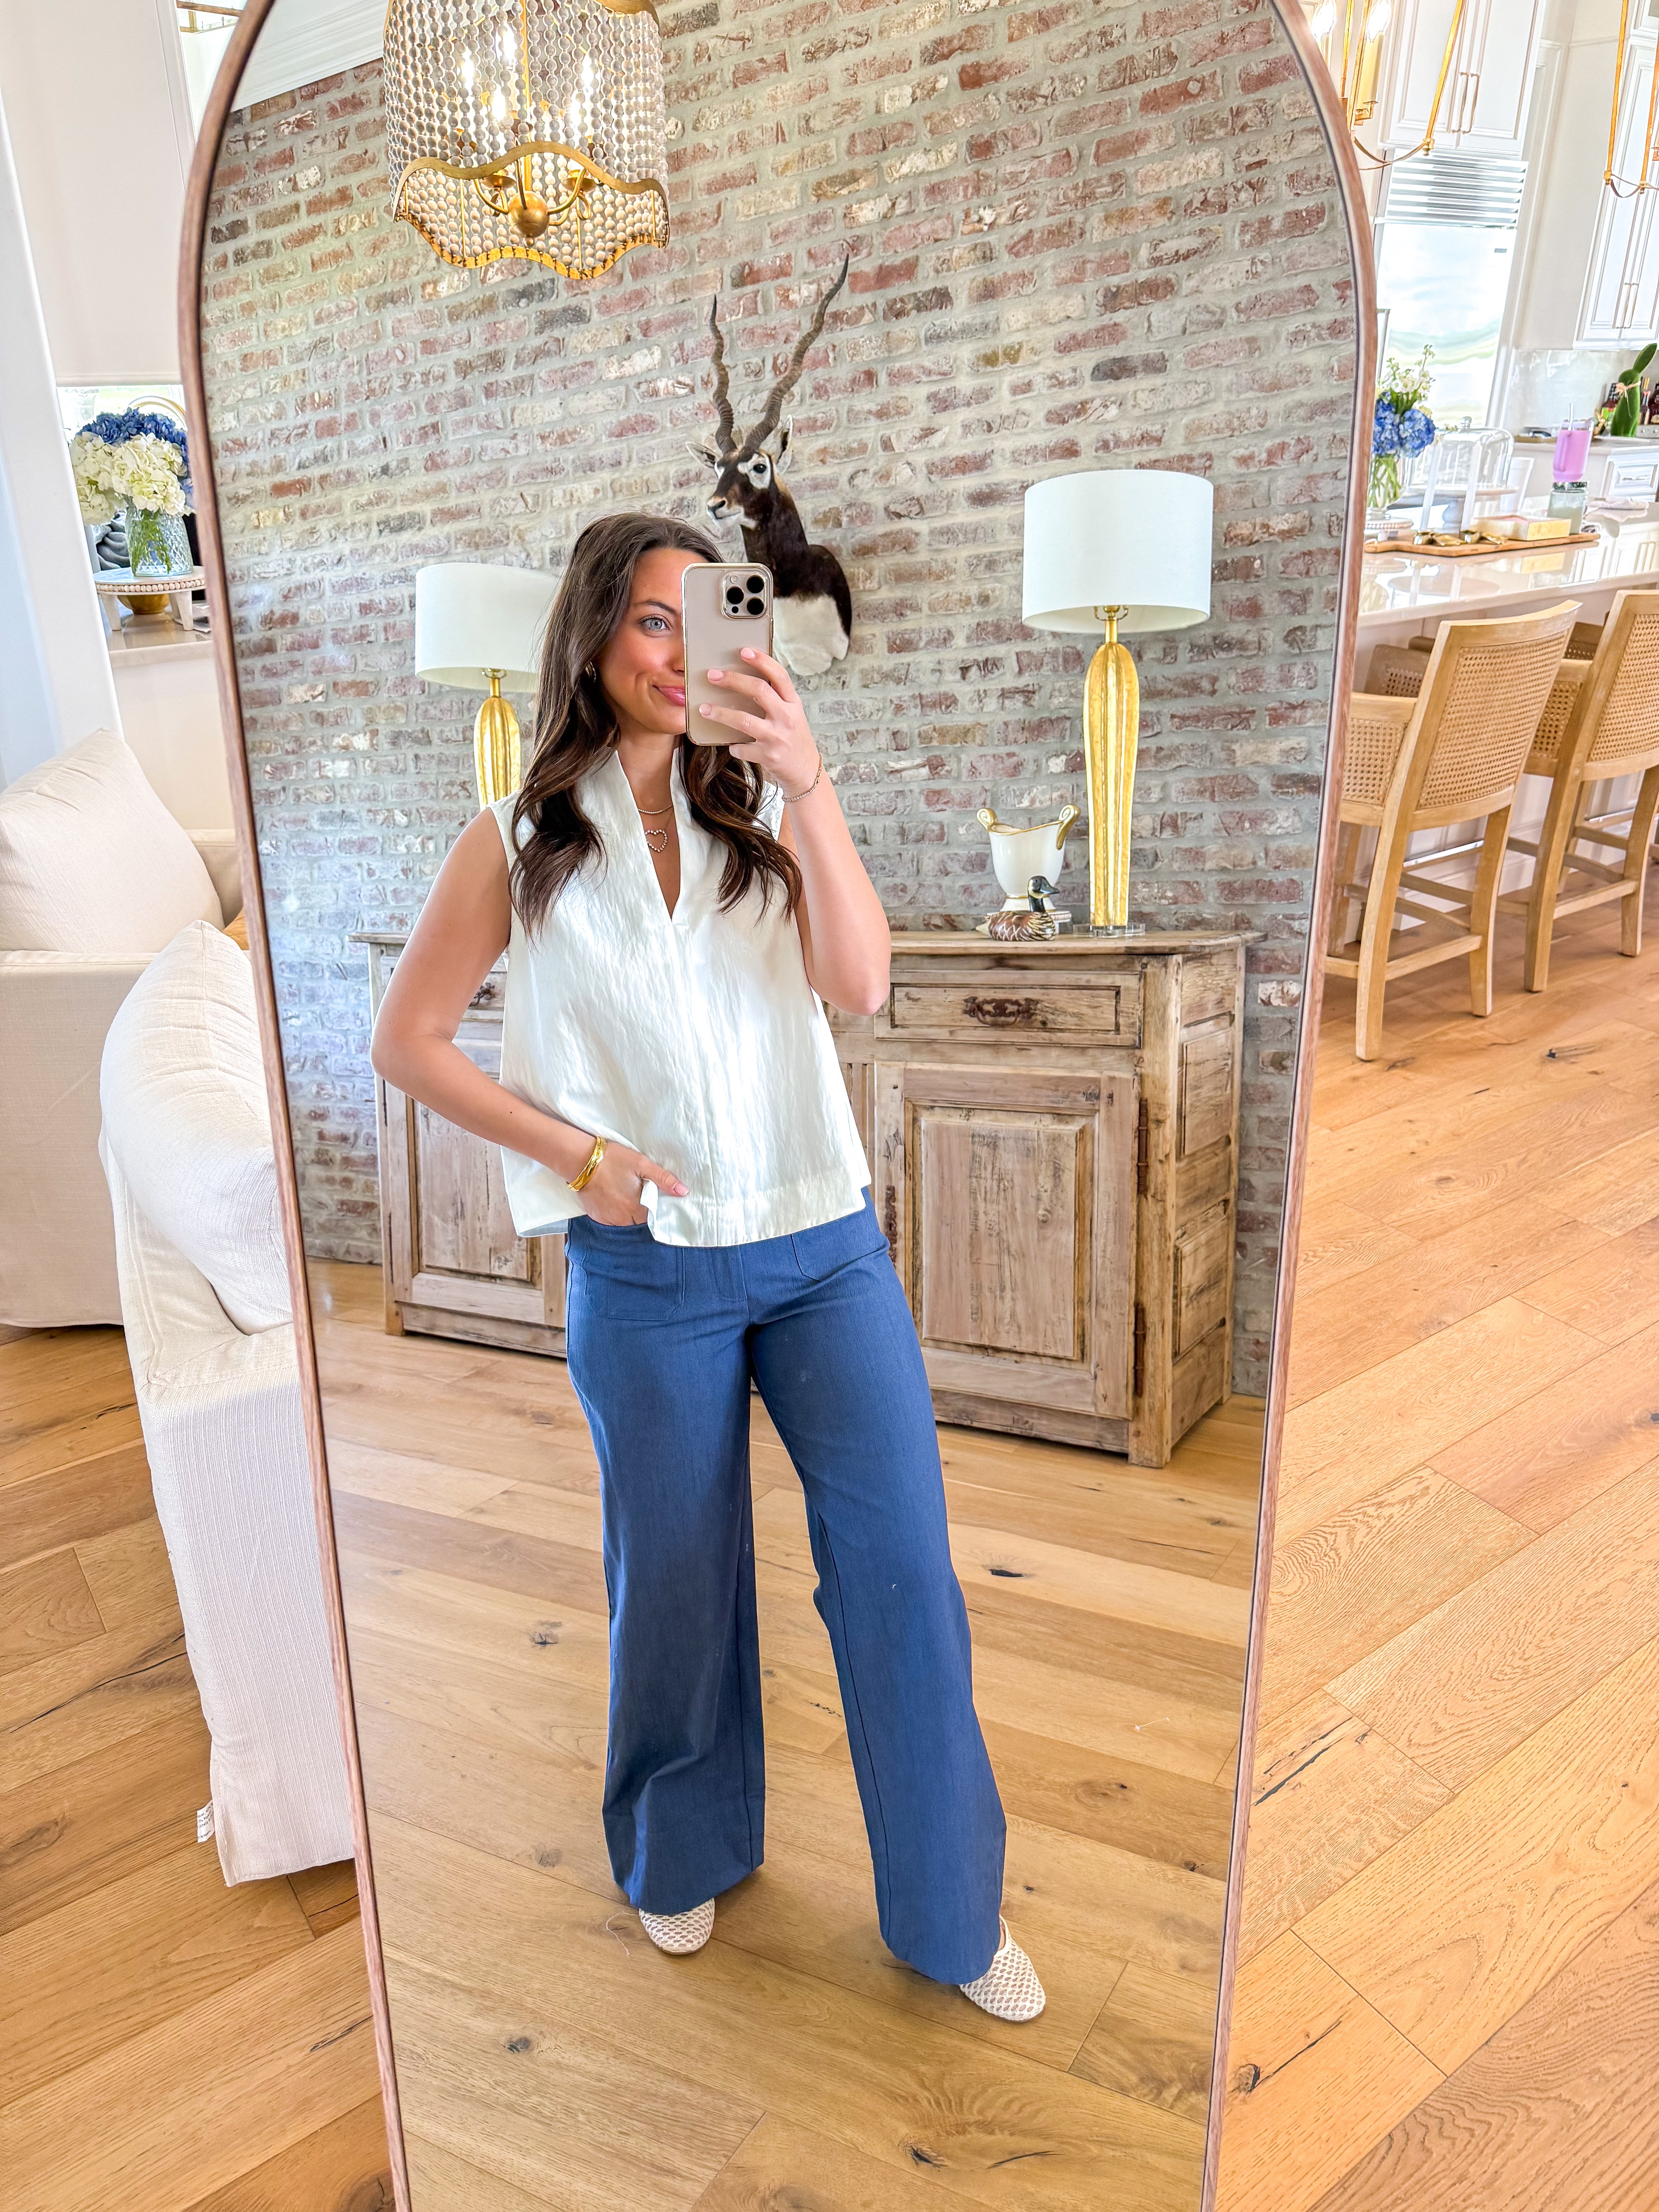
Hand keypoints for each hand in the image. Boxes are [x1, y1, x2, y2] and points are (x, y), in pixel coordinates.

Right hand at [577, 1141, 686, 1225]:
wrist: (580, 1160)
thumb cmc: (613, 1159)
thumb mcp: (641, 1164)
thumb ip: (663, 1179)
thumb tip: (683, 1192)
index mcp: (636, 1208)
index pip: (653, 1217)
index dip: (655, 1208)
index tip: (652, 1198)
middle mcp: (622, 1218)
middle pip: (638, 1221)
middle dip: (641, 1210)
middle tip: (637, 1192)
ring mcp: (607, 1219)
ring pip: (625, 1221)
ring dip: (628, 1212)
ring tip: (624, 1194)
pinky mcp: (596, 1216)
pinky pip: (610, 1220)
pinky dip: (613, 1212)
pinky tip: (612, 1197)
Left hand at [697, 647, 820, 794]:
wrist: (805, 771)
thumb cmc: (794, 738)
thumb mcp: (792, 714)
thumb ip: (776, 698)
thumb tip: (745, 678)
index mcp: (793, 703)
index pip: (779, 675)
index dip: (762, 661)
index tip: (744, 651)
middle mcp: (787, 717)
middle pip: (759, 690)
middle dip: (733, 680)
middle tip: (712, 675)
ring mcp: (777, 737)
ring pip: (744, 720)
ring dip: (721, 713)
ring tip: (704, 709)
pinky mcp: (768, 756)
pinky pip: (742, 748)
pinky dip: (733, 746)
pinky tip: (730, 745)